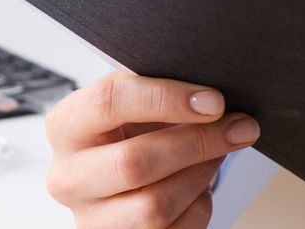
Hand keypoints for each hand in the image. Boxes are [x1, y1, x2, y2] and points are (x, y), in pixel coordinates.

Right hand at [43, 71, 260, 228]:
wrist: (124, 171)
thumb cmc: (133, 128)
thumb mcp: (137, 100)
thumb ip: (163, 89)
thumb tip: (214, 97)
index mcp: (66, 126)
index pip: (109, 102)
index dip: (168, 98)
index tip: (214, 101)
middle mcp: (68, 177)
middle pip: (134, 163)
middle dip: (197, 142)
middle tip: (237, 127)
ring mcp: (90, 219)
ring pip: (155, 206)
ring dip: (201, 175)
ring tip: (218, 152)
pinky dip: (198, 205)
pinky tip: (200, 183)